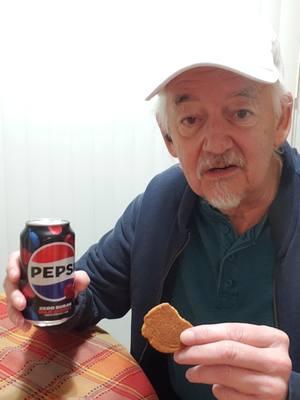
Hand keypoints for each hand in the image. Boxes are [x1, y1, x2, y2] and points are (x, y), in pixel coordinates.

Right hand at [4, 251, 89, 330]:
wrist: (65, 294)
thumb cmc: (62, 279)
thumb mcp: (72, 277)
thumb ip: (79, 278)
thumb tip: (81, 279)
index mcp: (29, 262)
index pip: (15, 260)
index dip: (12, 266)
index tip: (15, 275)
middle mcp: (22, 276)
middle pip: (10, 282)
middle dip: (13, 294)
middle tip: (21, 303)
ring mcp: (20, 290)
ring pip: (11, 299)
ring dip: (14, 310)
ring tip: (22, 319)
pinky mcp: (21, 304)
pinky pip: (15, 312)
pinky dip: (19, 319)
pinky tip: (26, 326)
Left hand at [174, 323, 291, 399]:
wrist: (281, 388)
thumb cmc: (258, 360)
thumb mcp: (249, 344)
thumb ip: (224, 339)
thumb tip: (189, 339)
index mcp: (273, 338)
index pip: (233, 332)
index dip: (206, 333)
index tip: (184, 336)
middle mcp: (277, 361)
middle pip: (229, 352)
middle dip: (199, 352)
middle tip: (180, 355)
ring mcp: (272, 385)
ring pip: (227, 374)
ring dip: (202, 373)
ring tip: (191, 372)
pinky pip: (230, 395)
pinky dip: (217, 389)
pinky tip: (214, 385)